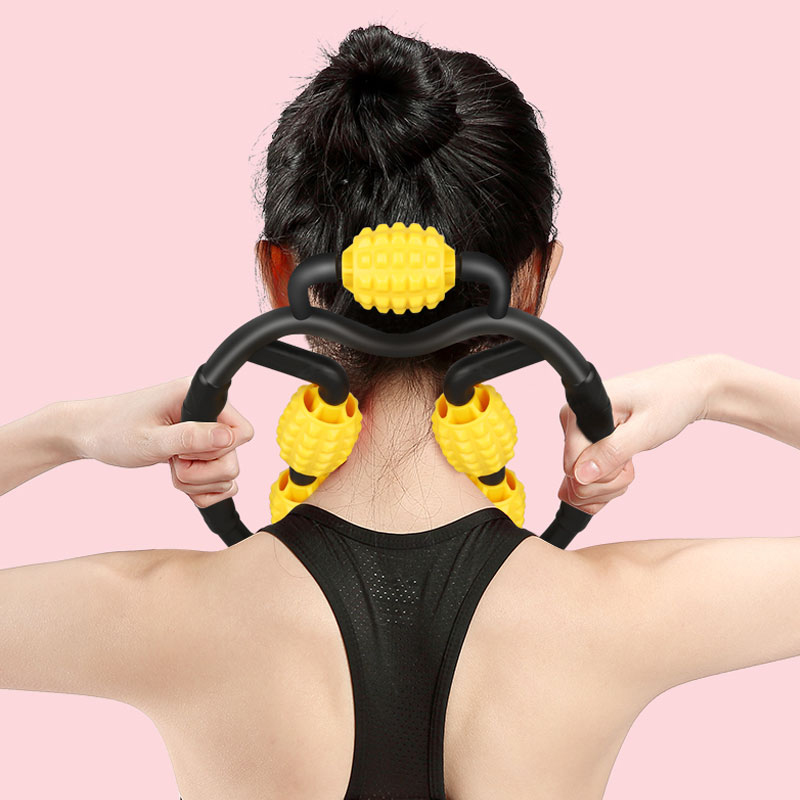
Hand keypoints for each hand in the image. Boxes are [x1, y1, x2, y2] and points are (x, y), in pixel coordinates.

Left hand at [71, 376, 254, 507]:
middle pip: (235, 457)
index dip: (219, 451)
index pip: (242, 432)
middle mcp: (206, 413)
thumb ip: (190, 438)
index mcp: (198, 398)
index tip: (186, 452)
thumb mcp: (149, 439)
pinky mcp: (198, 450)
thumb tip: (228, 437)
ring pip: (226, 471)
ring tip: (171, 469)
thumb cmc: (113, 430)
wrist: (90, 434)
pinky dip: (201, 488)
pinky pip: (217, 479)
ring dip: (199, 482)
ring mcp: (203, 433)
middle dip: (204, 473)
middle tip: (174, 464)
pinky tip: (181, 483)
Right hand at [557, 355, 713, 514]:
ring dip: (608, 483)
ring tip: (629, 462)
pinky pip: (584, 477)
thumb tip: (580, 475)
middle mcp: (571, 420)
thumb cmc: (669, 400)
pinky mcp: (585, 441)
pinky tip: (620, 469)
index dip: (602, 474)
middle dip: (607, 482)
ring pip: (579, 481)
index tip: (628, 463)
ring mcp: (577, 432)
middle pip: (573, 477)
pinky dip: (605, 482)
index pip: (571, 464)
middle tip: (631, 464)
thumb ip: (612, 452)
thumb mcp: (645, 430)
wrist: (683, 391)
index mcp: (579, 410)